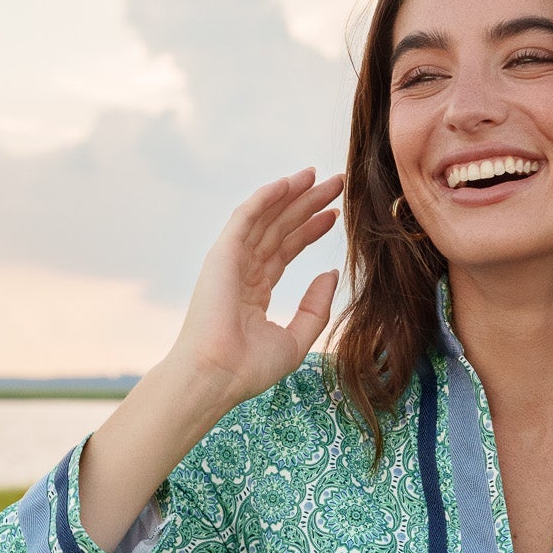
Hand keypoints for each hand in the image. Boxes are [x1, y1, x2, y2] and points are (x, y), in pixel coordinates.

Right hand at [77, 167, 340, 550]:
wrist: (217, 376)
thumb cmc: (248, 368)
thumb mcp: (296, 340)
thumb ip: (315, 308)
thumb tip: (331, 274)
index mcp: (254, 292)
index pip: (286, 251)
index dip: (310, 231)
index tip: (335, 215)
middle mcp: (242, 272)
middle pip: (280, 229)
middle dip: (307, 205)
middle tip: (336, 184)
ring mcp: (231, 261)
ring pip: (266, 218)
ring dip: (291, 194)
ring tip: (318, 175)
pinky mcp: (223, 254)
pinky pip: (247, 217)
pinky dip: (266, 198)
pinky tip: (288, 182)